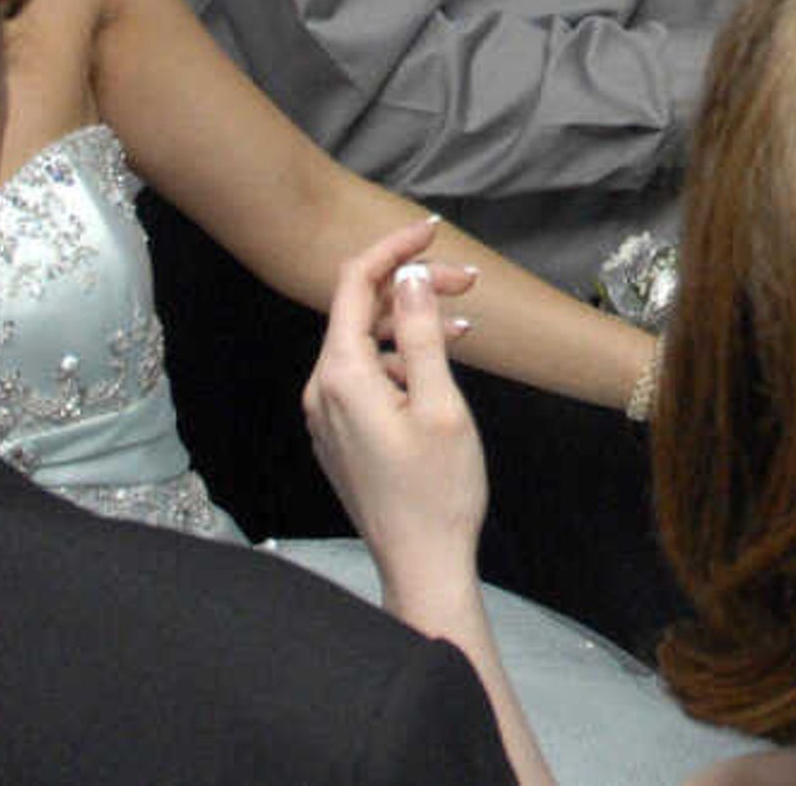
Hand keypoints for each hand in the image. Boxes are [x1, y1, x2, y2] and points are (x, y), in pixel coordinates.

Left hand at [303, 219, 489, 621]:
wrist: (422, 564)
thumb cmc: (437, 491)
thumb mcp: (441, 403)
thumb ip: (420, 334)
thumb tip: (409, 279)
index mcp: (341, 376)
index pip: (354, 285)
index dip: (392, 250)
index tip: (433, 231)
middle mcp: (323, 391)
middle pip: (361, 312)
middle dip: (414, 289)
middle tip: (472, 283)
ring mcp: (329, 416)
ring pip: (367, 345)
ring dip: (413, 327)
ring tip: (469, 329)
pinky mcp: (342, 435)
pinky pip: (367, 377)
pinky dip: (403, 360)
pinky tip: (442, 367)